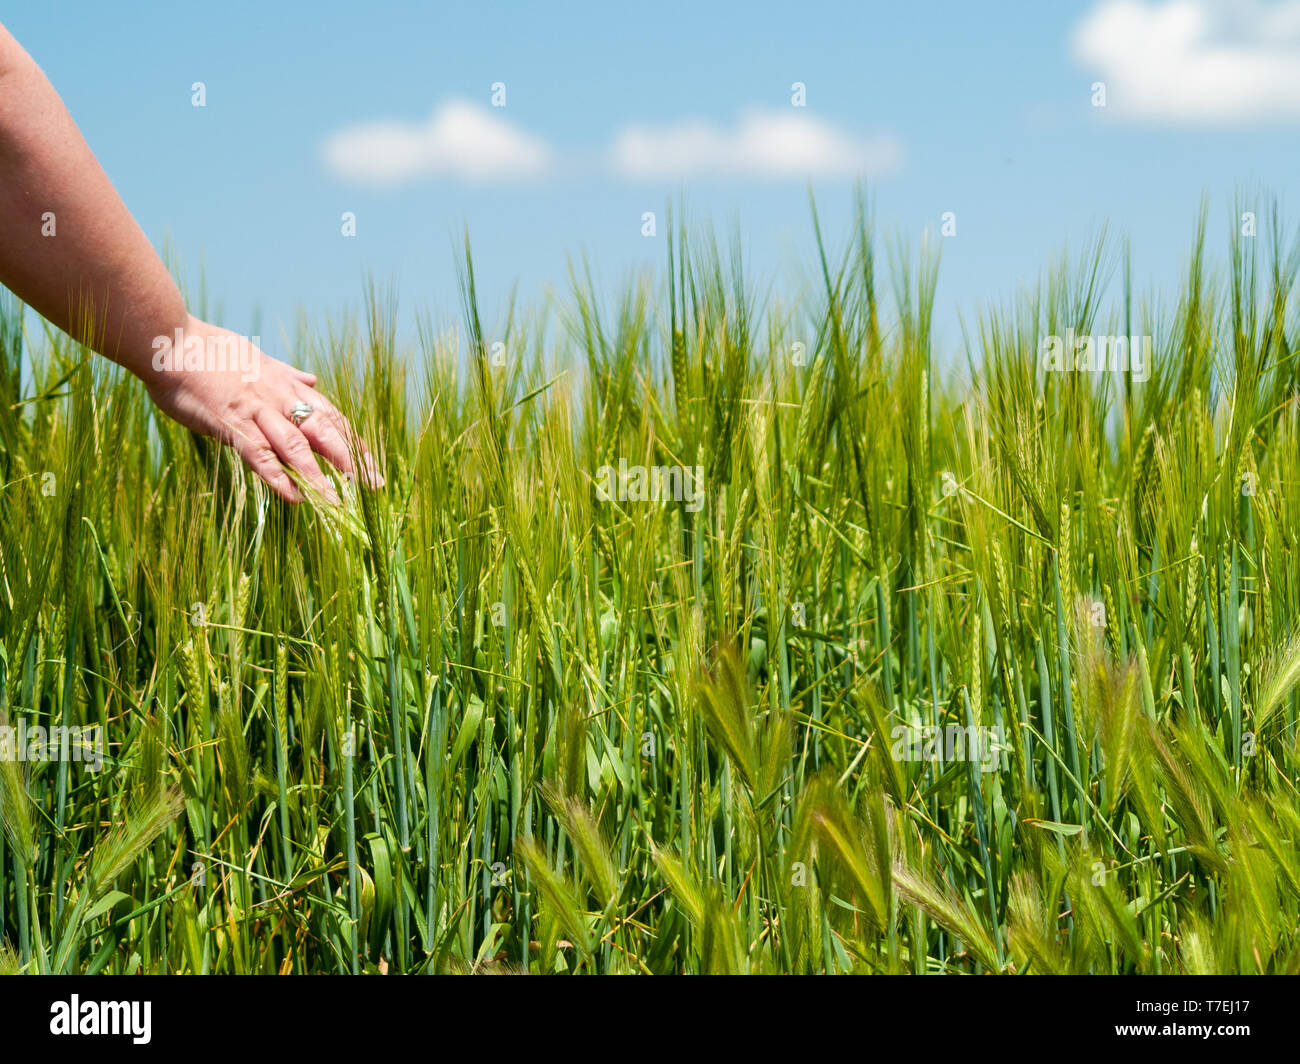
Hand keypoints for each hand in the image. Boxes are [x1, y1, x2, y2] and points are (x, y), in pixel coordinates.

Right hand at [140, 315, 377, 502]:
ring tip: (338, 503)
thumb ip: (288, 374)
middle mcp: (280, 399)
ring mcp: (257, 411)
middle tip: (373, 486)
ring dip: (319, 476)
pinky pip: (259, 453)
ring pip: (297, 446)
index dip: (354, 441)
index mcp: (288, 386)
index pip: (332, 416)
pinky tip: (293, 498)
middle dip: (351, 460)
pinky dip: (276, 476)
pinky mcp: (231, 422)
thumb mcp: (259, 359)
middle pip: (325, 432)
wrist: (171, 341)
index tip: (372, 464)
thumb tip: (312, 379)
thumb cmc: (211, 351)